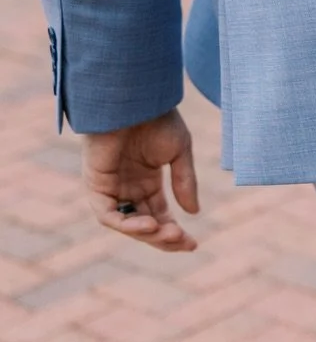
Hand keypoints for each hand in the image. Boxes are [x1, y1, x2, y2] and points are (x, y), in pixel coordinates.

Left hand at [82, 111, 200, 253]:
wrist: (135, 97)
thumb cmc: (157, 118)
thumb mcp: (180, 152)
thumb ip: (184, 182)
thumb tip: (192, 213)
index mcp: (147, 181)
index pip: (160, 216)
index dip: (175, 233)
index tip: (194, 244)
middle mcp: (127, 188)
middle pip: (144, 224)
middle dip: (163, 238)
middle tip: (184, 242)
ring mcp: (110, 187)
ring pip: (126, 223)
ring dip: (147, 234)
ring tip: (169, 233)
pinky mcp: (95, 184)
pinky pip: (107, 214)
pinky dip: (127, 223)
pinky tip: (150, 224)